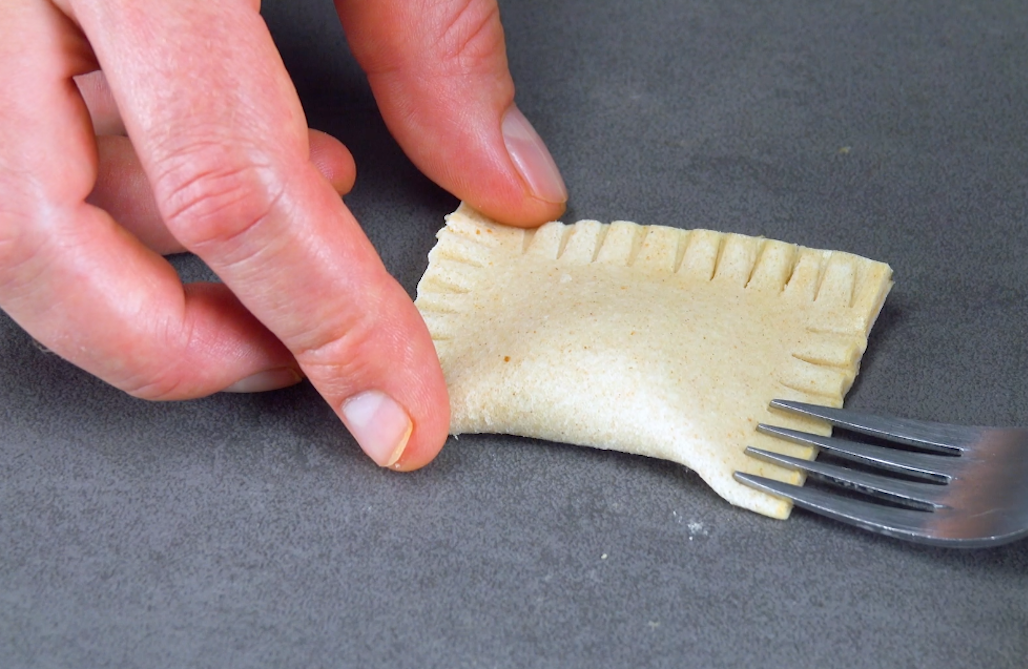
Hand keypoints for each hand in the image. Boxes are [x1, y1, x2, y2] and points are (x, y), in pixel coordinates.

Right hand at [0, 0, 566, 469]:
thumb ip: (433, 36)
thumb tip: (505, 181)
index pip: (227, 189)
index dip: (329, 321)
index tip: (400, 409)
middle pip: (41, 242)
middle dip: (177, 343)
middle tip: (289, 359)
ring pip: (6, 214)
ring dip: (140, 264)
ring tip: (281, 216)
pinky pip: (6, 152)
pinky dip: (99, 196)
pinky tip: (195, 156)